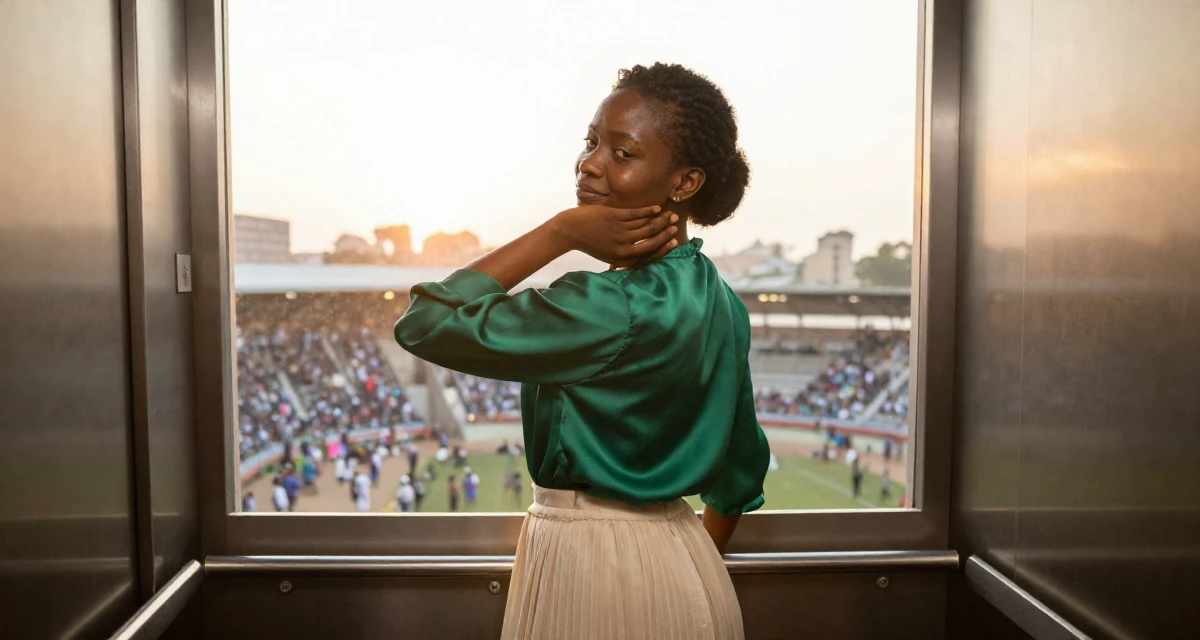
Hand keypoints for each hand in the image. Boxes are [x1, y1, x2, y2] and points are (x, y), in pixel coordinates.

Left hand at [550, 205, 678, 266]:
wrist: (571, 230)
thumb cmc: (590, 243)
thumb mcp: (607, 255)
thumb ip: (624, 255)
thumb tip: (642, 254)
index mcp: (622, 257)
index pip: (649, 251)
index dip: (663, 245)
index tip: (674, 240)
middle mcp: (623, 245)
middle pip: (651, 237)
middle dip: (666, 230)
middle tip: (675, 224)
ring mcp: (619, 230)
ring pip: (646, 224)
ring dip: (660, 218)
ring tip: (669, 214)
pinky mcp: (614, 216)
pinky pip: (637, 214)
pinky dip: (648, 210)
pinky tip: (656, 208)